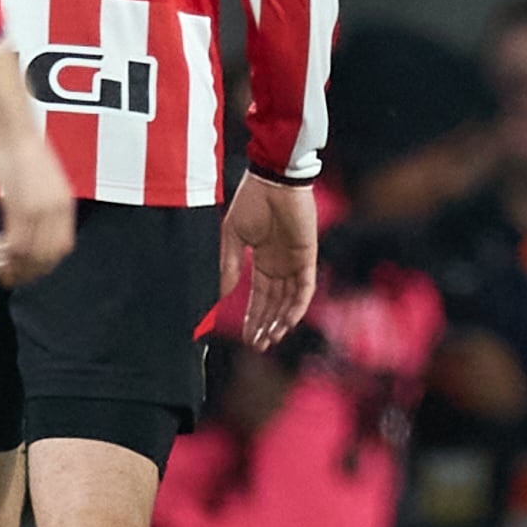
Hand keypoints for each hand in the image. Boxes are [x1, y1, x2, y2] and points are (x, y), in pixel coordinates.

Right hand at [0, 160, 78, 288]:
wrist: (13, 126)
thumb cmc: (19, 149)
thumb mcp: (38, 181)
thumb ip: (40, 204)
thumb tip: (27, 227)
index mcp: (65, 204)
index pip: (61, 249)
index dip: (40, 264)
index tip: (19, 263)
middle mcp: (58, 210)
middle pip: (47, 259)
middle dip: (23, 271)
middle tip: (0, 266)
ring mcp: (41, 209)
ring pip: (31, 257)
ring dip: (9, 265)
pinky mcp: (21, 206)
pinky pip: (16, 245)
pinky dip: (2, 253)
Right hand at [225, 175, 322, 343]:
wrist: (273, 180)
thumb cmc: (251, 202)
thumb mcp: (233, 238)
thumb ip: (228, 266)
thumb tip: (219, 296)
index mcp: (262, 260)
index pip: (260, 296)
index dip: (253, 317)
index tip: (246, 337)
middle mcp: (280, 265)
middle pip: (275, 303)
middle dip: (266, 325)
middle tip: (258, 346)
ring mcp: (294, 261)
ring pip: (290, 300)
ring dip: (280, 321)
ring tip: (269, 340)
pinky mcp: (307, 256)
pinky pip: (305, 287)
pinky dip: (297, 306)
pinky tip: (286, 322)